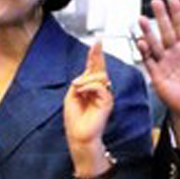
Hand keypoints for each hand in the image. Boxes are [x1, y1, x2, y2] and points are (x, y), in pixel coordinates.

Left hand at [64, 41, 113, 161]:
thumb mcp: (72, 96)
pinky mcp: (107, 101)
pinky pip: (100, 86)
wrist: (79, 135)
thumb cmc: (75, 119)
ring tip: (77, 89)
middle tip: (96, 45)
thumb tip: (85, 76)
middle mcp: (99, 90)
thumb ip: (79, 83)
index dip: (95, 55)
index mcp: (90, 87)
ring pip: (99, 76)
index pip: (94, 68)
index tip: (96, 43)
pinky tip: (82, 92)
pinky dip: (89, 87)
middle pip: (100, 68)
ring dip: (85, 80)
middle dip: (97, 56)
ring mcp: (104, 95)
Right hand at [135, 0, 179, 145]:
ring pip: (154, 43)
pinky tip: (141, 42)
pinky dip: (144, 51)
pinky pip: (148, 60)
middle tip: (155, 2)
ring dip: (148, 31)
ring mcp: (164, 62)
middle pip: (166, 31)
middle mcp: (174, 53)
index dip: (177, 13)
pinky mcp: (156, 74)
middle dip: (161, 17)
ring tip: (142, 19)